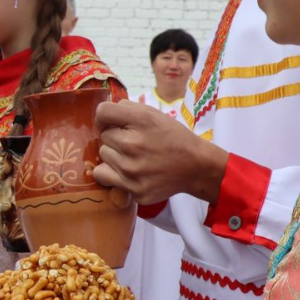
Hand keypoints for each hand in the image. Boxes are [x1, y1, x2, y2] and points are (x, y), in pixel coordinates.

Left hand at [92, 101, 227, 204]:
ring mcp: (132, 170)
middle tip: (135, 143)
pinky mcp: (134, 190)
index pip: (103, 112)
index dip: (105, 117)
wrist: (196, 167)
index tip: (113, 124)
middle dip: (116, 138)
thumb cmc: (172, 138)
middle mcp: (134, 145)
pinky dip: (112, 174)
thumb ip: (126, 109)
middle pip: (103, 136)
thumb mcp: (154, 114)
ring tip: (135, 157)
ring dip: (114, 155)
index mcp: (142, 121)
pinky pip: (103, 176)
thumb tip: (103, 116)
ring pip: (103, 156)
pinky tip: (128, 172)